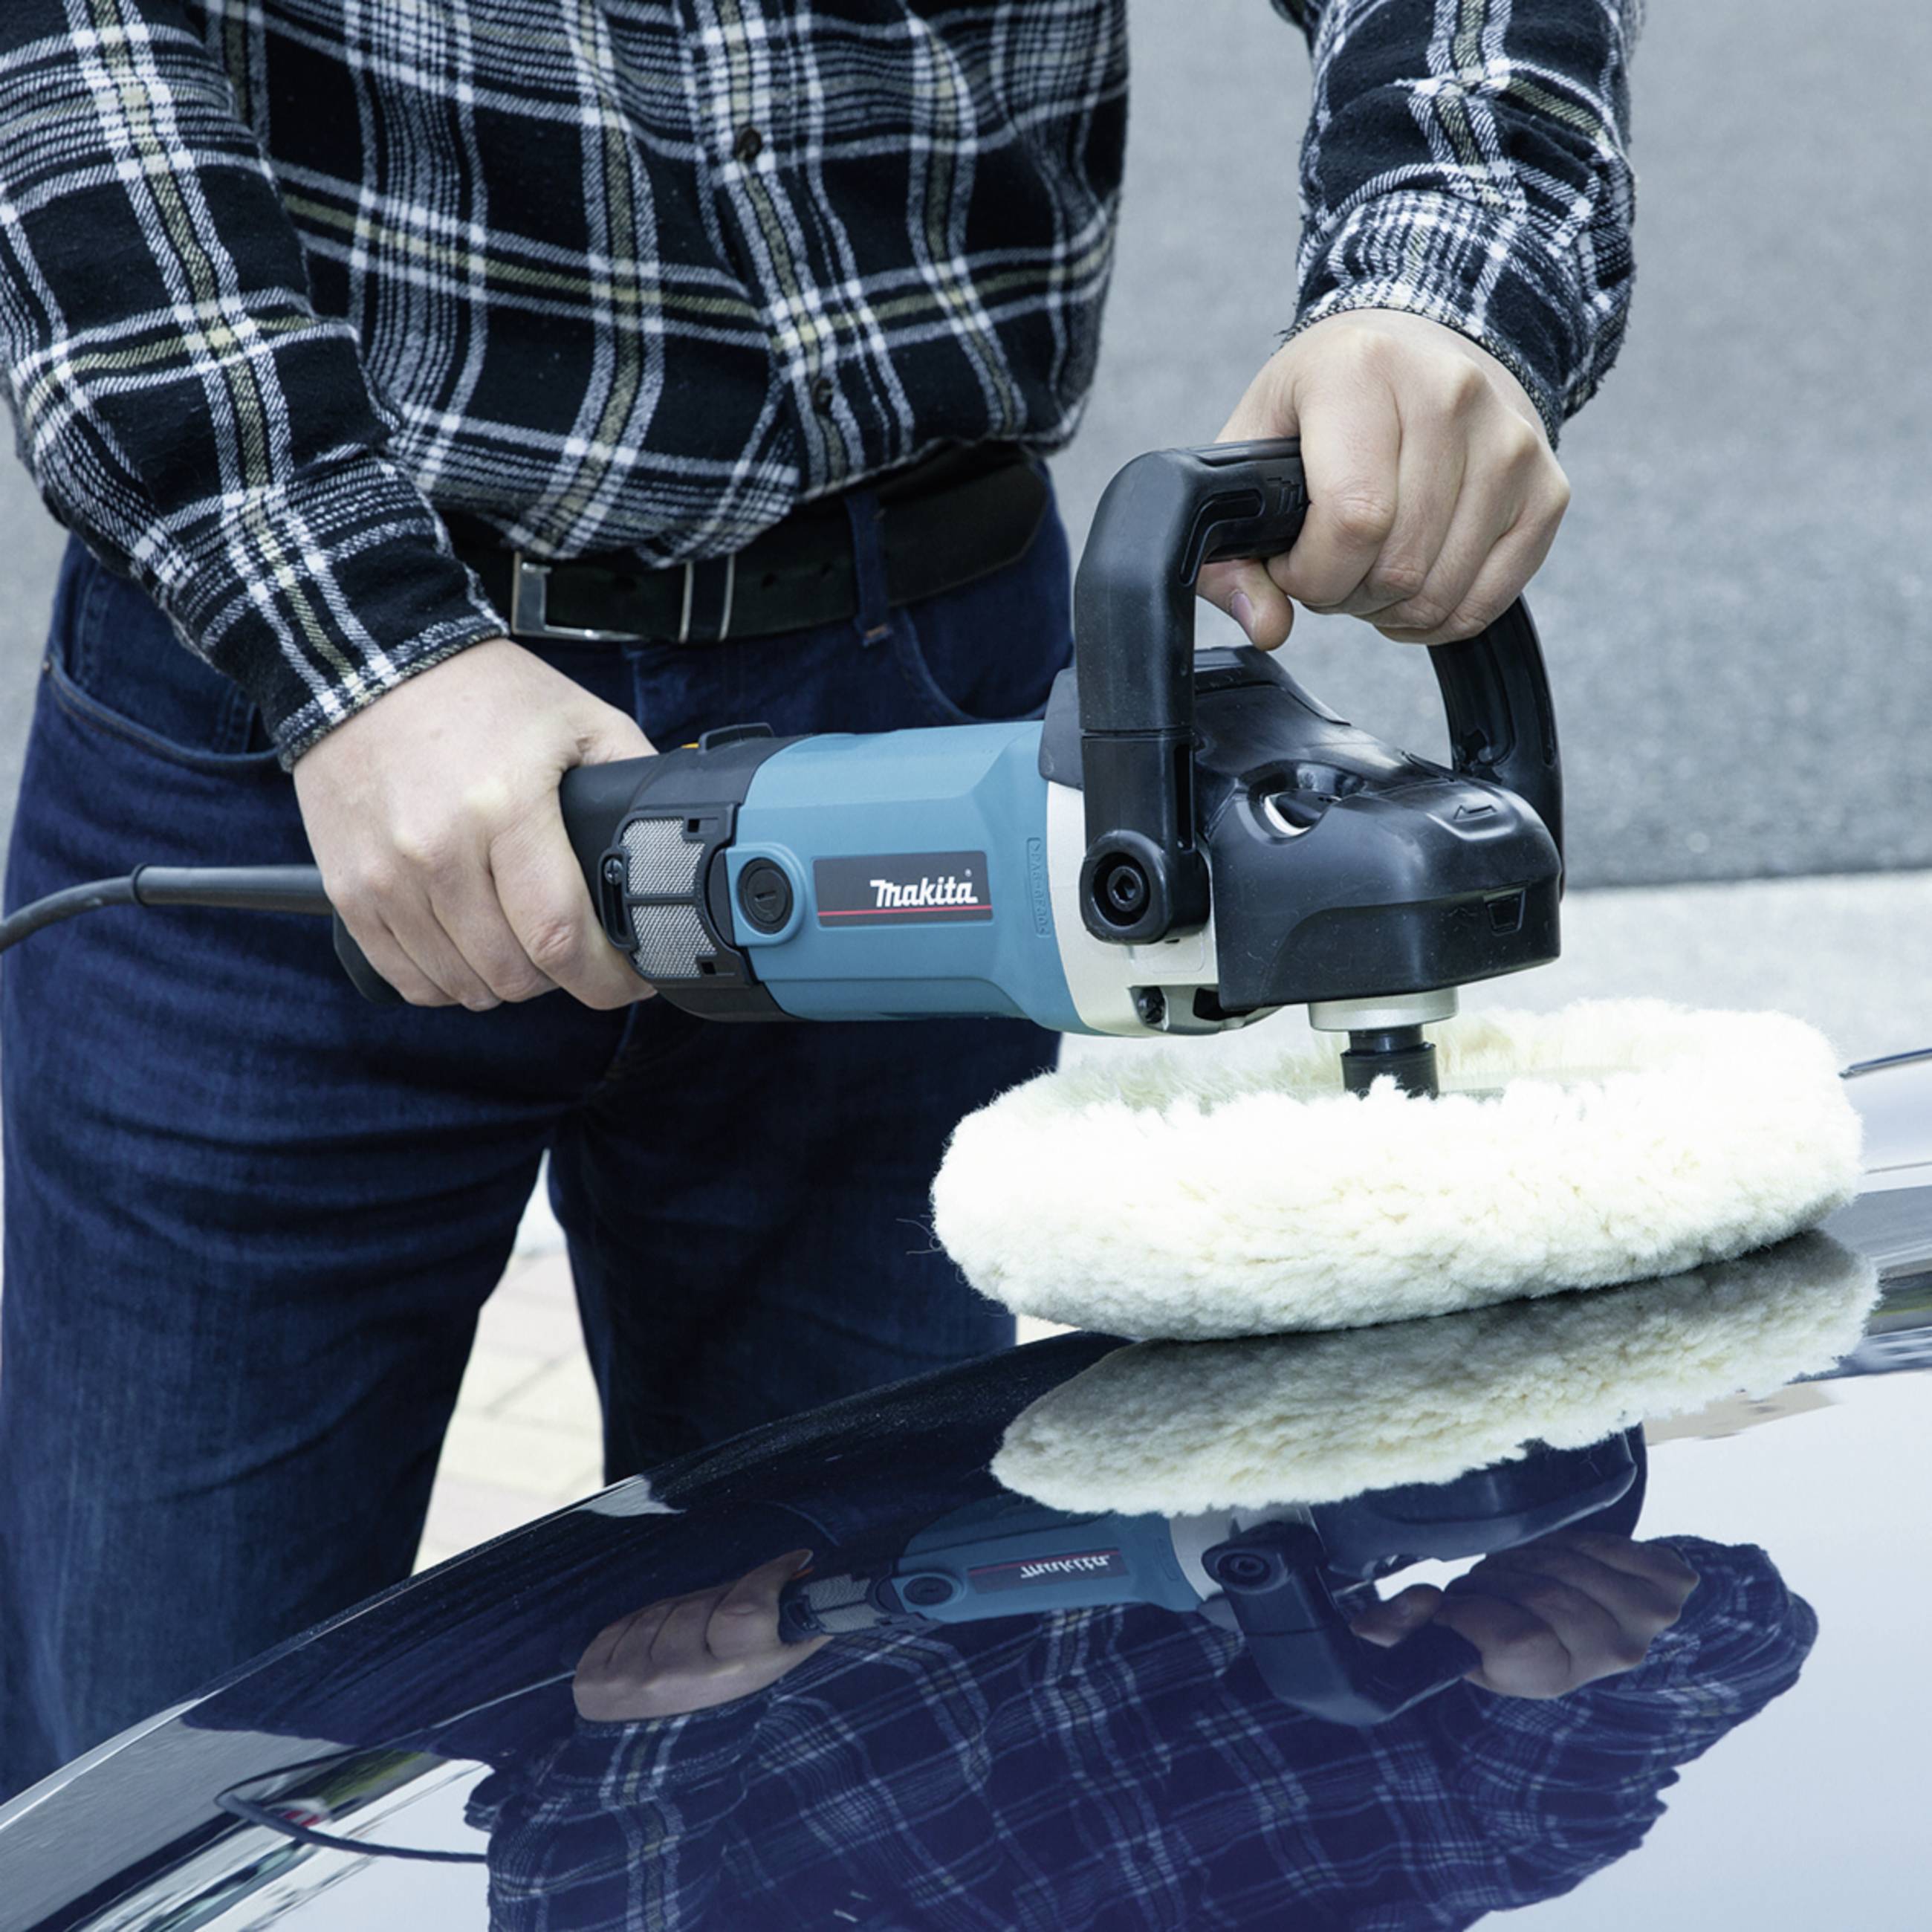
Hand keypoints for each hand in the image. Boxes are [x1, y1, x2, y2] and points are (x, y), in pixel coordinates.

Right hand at [294, 637, 656, 1008]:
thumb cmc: (480, 693)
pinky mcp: (348, 891)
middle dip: (561, 976)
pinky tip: (472, 948)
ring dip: (505, 980)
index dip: (605, 978)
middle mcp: (438, 850)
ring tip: (524, 943)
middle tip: (577, 950)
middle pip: (514, 972)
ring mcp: (386, 877)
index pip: (560, 936)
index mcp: (506, 808)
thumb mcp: (580, 719)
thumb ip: (634, 779)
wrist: (366, 665)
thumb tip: (674, 840)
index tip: (628, 980)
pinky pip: (408, 979)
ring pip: (464, 985)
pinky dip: (448, 980)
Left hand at [573, 1549, 833, 1721]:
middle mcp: (681, 1681)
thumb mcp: (768, 1661)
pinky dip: (628, 1639)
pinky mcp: (593, 1686)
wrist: (662, 1772)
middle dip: (708, 1609)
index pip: (747, 1608)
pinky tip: (645, 1668)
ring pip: (654, 1615)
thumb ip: (783, 1613)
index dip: (770, 1578)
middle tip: (714, 1637)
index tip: (791, 1567)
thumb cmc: (726, 1697)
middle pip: (694, 1607)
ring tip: (678, 1660)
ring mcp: (632, 1685)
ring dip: (667, 1626)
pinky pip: (615, 1629)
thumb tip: (804, 1560)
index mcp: (735, 1675)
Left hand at [1199, 310, 1570, 647]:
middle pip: (1398, 564)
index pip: (1352, 519)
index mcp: (1363, 370)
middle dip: (1345, 594)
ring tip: (1368, 567)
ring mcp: (1511, 440)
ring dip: (1390, 608)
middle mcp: (1451, 392)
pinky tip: (1412, 584)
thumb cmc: (1325, 399)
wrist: (1418, 344)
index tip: (1292, 563)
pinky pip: (1488, 601)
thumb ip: (1232, 549)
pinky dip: (1439, 617)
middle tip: (1330, 565)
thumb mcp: (1253, 446)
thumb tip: (1267, 627)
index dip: (1311, 574)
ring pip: (1441, 591)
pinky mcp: (1548, 487)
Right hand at [1351, 1530, 1698, 1700]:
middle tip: (1495, 1581)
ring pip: (1572, 1563)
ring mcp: (1646, 1623)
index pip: (1513, 1640)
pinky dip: (1583, 1541)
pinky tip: (1575, 1557)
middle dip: (1503, 1575)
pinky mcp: (1670, 1587)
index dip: (1472, 1611)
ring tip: (1530, 1569)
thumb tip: (1365, 1624)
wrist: (1609, 1626)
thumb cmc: (1523, 1630)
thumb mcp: (1464, 1640)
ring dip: (1538, 1555)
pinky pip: (1612, 1545)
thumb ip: (1415, 1629)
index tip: (1454, 1600)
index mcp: (1552, 1679)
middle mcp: (1608, 1659)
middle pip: (1542, 1594)